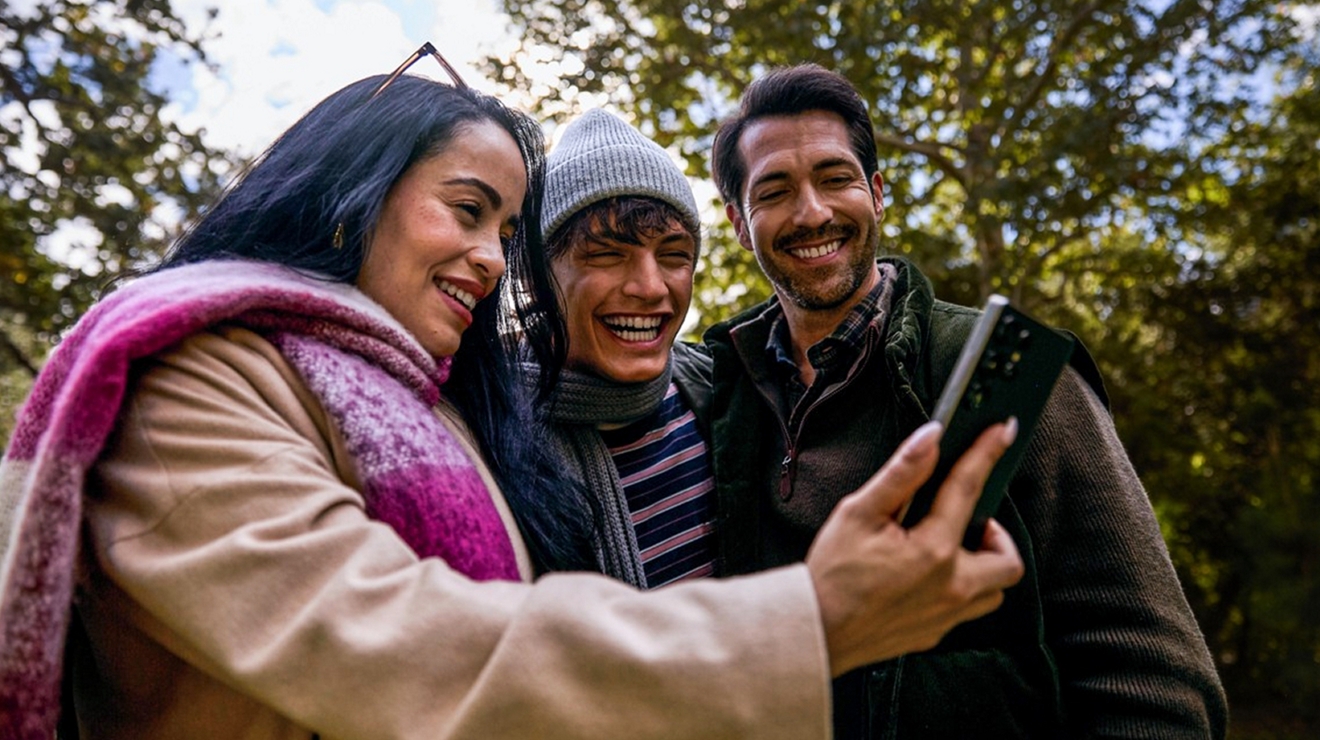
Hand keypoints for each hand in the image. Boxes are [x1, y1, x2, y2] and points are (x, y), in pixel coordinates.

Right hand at [805, 420, 1024, 675]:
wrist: (814, 631)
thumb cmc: (831, 575)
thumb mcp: (858, 512)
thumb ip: (901, 473)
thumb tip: (930, 438)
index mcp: (934, 550)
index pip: (969, 488)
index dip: (987, 452)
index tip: (1003, 431)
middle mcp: (951, 587)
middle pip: (1008, 559)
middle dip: (996, 533)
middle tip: (967, 519)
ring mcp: (946, 615)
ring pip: (994, 591)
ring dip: (984, 565)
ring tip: (951, 548)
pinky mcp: (934, 633)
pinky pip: (966, 609)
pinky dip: (959, 587)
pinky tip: (928, 575)